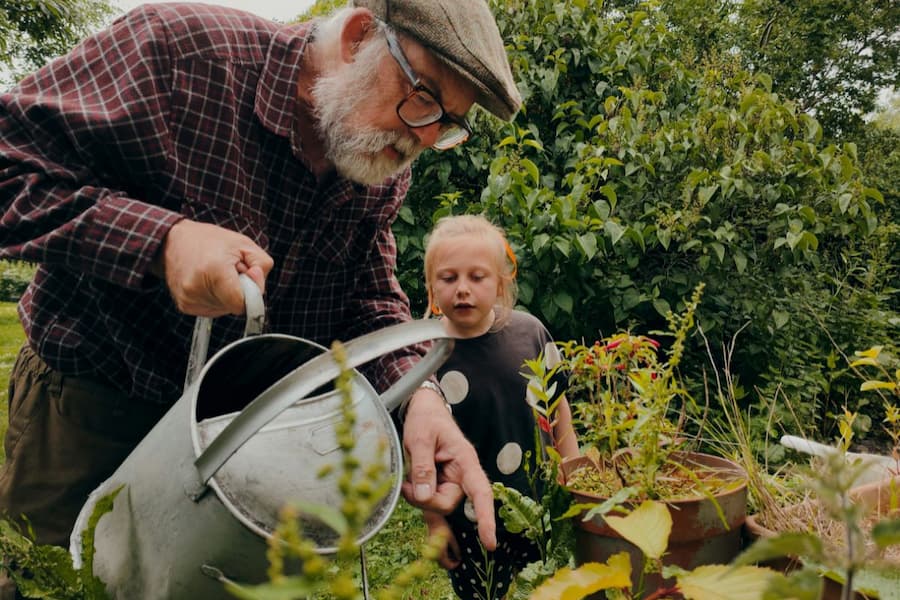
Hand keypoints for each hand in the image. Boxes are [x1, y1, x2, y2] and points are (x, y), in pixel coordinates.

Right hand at [154, 219, 273, 315]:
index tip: (246, 277)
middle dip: (238, 291)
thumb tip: (259, 287)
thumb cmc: (209, 241)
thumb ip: (262, 266)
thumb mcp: (244, 244)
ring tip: (216, 274)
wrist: (173, 241)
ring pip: (224, 310)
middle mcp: (197, 288)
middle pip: (234, 306)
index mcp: (214, 272)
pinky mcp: (185, 306)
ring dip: (226, 295)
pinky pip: (212, 309)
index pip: (242, 304)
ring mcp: (189, 300)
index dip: (251, 292)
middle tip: (228, 271)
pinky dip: (215, 298)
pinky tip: (207, 282)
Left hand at [400, 389, 495, 550]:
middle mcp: (461, 475)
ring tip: (405, 483)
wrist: (423, 410)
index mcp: (465, 460)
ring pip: (437, 507)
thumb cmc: (426, 419)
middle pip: (448, 503)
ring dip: (419, 501)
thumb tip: (424, 497)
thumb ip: (422, 467)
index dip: (485, 517)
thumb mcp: (420, 439)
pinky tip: (444, 557)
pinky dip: (434, 528)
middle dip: (425, 500)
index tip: (490, 542)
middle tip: (406, 483)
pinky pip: (436, 511)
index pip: (480, 491)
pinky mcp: (438, 487)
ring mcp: (450, 483)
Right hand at [422, 510, 460, 568]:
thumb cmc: (443, 528)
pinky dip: (443, 555)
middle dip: (451, 563)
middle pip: (443, 565)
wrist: (433, 520)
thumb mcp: (452, 538)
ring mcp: (432, 550)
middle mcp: (434, 554)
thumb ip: (456, 549)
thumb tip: (459, 557)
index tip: (460, 561)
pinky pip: (437, 555)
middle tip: (458, 558)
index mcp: (440, 553)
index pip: (448, 566)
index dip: (455, 565)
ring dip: (447, 560)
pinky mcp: (430, 547)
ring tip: (454, 554)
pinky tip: (448, 549)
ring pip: (440, 560)